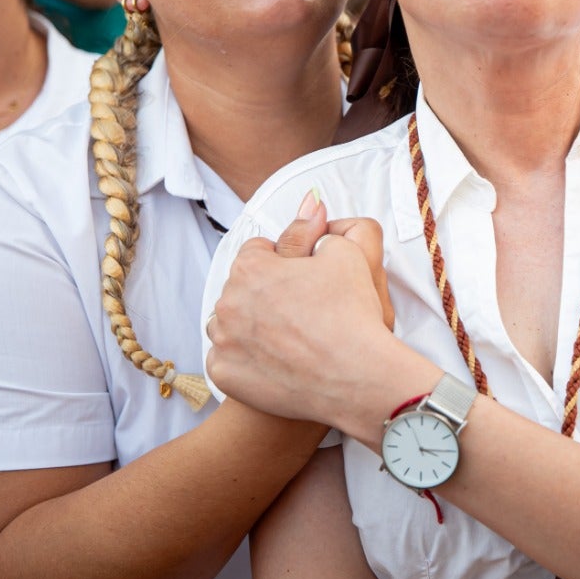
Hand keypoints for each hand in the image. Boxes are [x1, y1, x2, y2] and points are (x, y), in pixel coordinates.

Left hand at [206, 192, 396, 426]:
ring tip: (290, 338)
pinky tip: (277, 364)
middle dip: (265, 295)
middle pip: (242, 289)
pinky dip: (247, 361)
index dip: (284, 263)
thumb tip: (310, 201)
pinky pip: (229, 361)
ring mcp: (223, 342)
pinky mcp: (225, 376)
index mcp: (250, 267)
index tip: (304, 280)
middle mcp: (228, 302)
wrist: (356, 377)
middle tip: (302, 312)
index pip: (258, 252)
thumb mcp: (343, 254)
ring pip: (231, 325)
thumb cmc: (352, 313)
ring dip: (251, 327)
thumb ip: (314, 229)